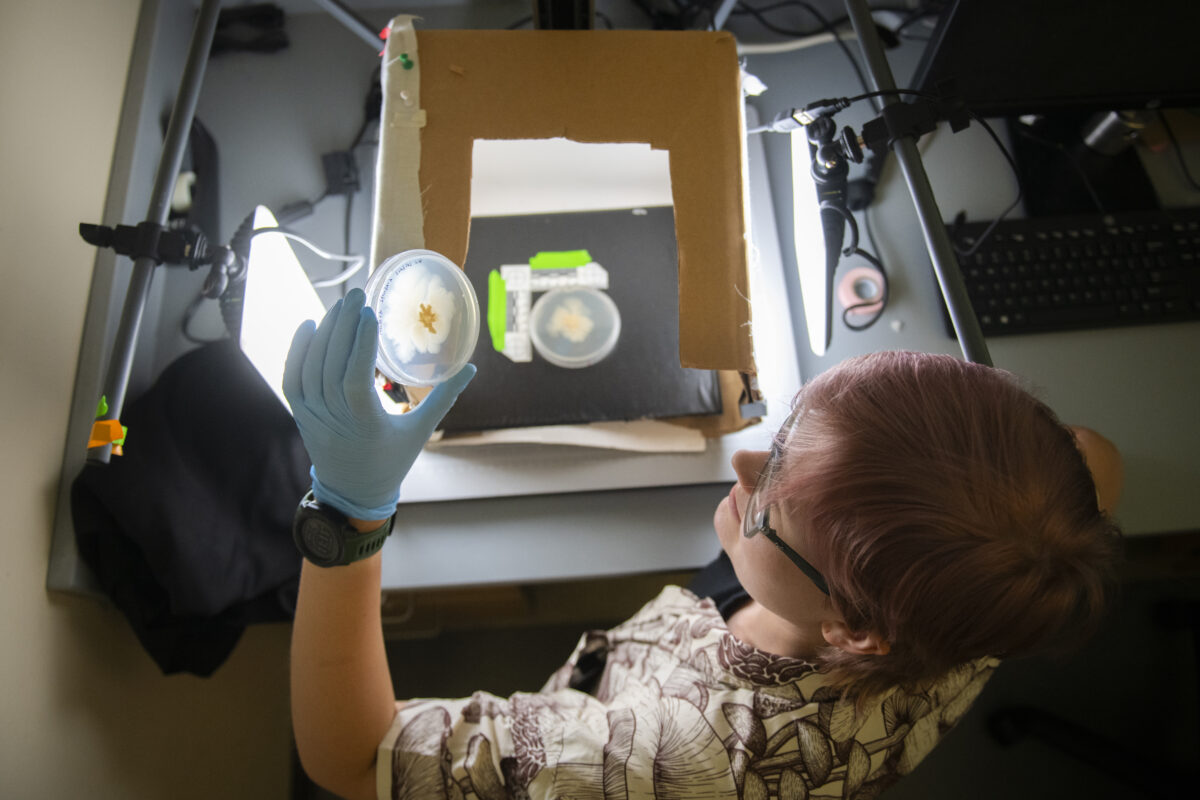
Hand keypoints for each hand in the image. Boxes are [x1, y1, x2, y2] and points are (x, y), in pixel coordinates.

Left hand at [283, 288, 474, 519]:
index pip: (355, 378)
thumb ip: (444, 397)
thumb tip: (471, 367)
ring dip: (324, 333)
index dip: (360, 344)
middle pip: (330, 364)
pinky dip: (297, 351)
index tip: (369, 313)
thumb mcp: (420, 431)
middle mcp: (334, 418)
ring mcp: (312, 415)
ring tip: (340, 305)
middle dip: (342, 326)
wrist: (353, 492)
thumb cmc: (392, 460)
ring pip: (311, 367)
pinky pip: (292, 378)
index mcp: (365, 423)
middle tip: (356, 296)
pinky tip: (309, 326)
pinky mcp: (300, 413)